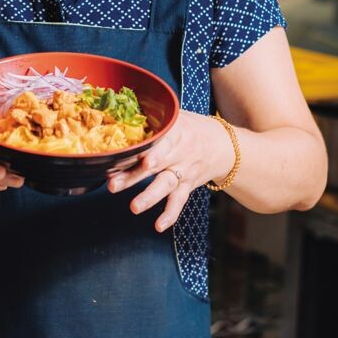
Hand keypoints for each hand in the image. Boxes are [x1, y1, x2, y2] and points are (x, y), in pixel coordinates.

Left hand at [107, 110, 234, 230]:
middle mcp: (180, 152)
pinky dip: (170, 214)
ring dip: (149, 196)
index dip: (151, 150)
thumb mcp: (175, 117)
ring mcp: (184, 171)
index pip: (161, 140)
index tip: (138, 157)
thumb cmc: (191, 128)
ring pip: (166, 184)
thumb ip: (151, 118)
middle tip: (113, 184)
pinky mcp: (188, 185)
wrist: (223, 145)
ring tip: (134, 207)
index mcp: (176, 132)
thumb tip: (116, 112)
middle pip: (156, 164)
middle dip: (134, 175)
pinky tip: (159, 226)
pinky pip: (179, 201)